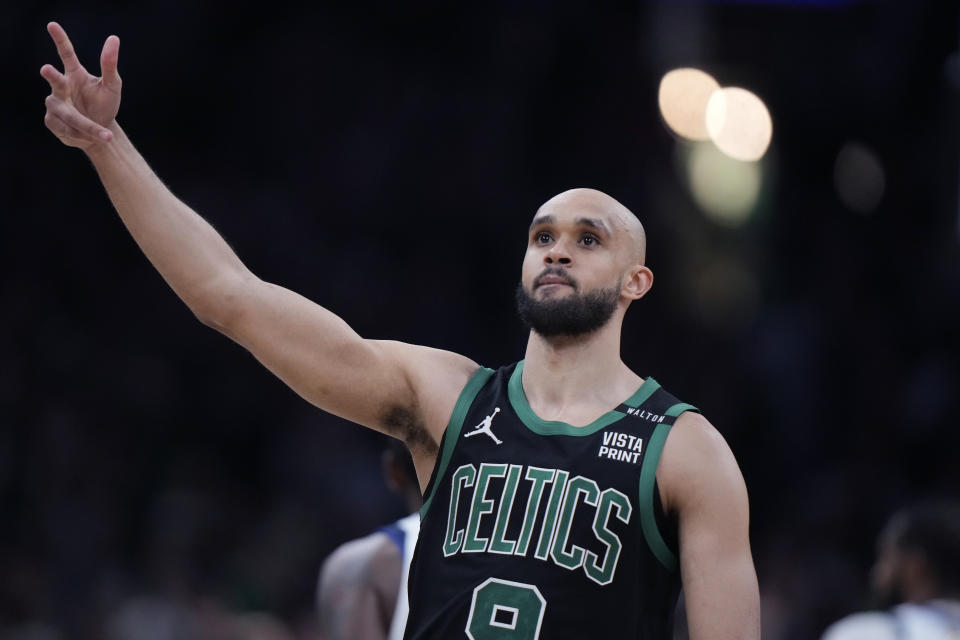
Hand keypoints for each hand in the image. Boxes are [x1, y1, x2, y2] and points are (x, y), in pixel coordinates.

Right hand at [40, 22, 121, 148]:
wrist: (100, 133)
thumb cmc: (105, 105)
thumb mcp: (112, 86)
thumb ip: (110, 65)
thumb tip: (114, 38)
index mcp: (75, 74)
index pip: (67, 55)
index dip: (60, 40)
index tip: (52, 25)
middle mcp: (61, 87)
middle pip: (55, 81)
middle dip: (51, 76)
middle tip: (46, 69)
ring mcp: (54, 104)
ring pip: (68, 114)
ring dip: (86, 126)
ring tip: (104, 135)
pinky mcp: (52, 122)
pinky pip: (67, 129)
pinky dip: (83, 135)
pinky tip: (88, 137)